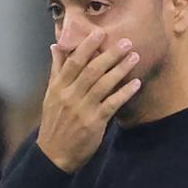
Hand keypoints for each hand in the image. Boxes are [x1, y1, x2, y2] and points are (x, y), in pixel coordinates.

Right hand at [36, 33, 141, 173]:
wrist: (54, 154)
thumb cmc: (55, 123)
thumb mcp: (51, 95)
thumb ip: (56, 70)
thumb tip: (56, 46)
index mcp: (59, 87)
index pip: (74, 61)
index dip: (87, 46)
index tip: (100, 33)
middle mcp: (70, 95)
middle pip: (92, 69)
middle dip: (110, 54)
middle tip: (126, 41)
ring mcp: (82, 109)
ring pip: (103, 84)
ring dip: (120, 69)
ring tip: (134, 57)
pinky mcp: (94, 123)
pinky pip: (112, 104)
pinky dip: (124, 93)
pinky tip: (136, 83)